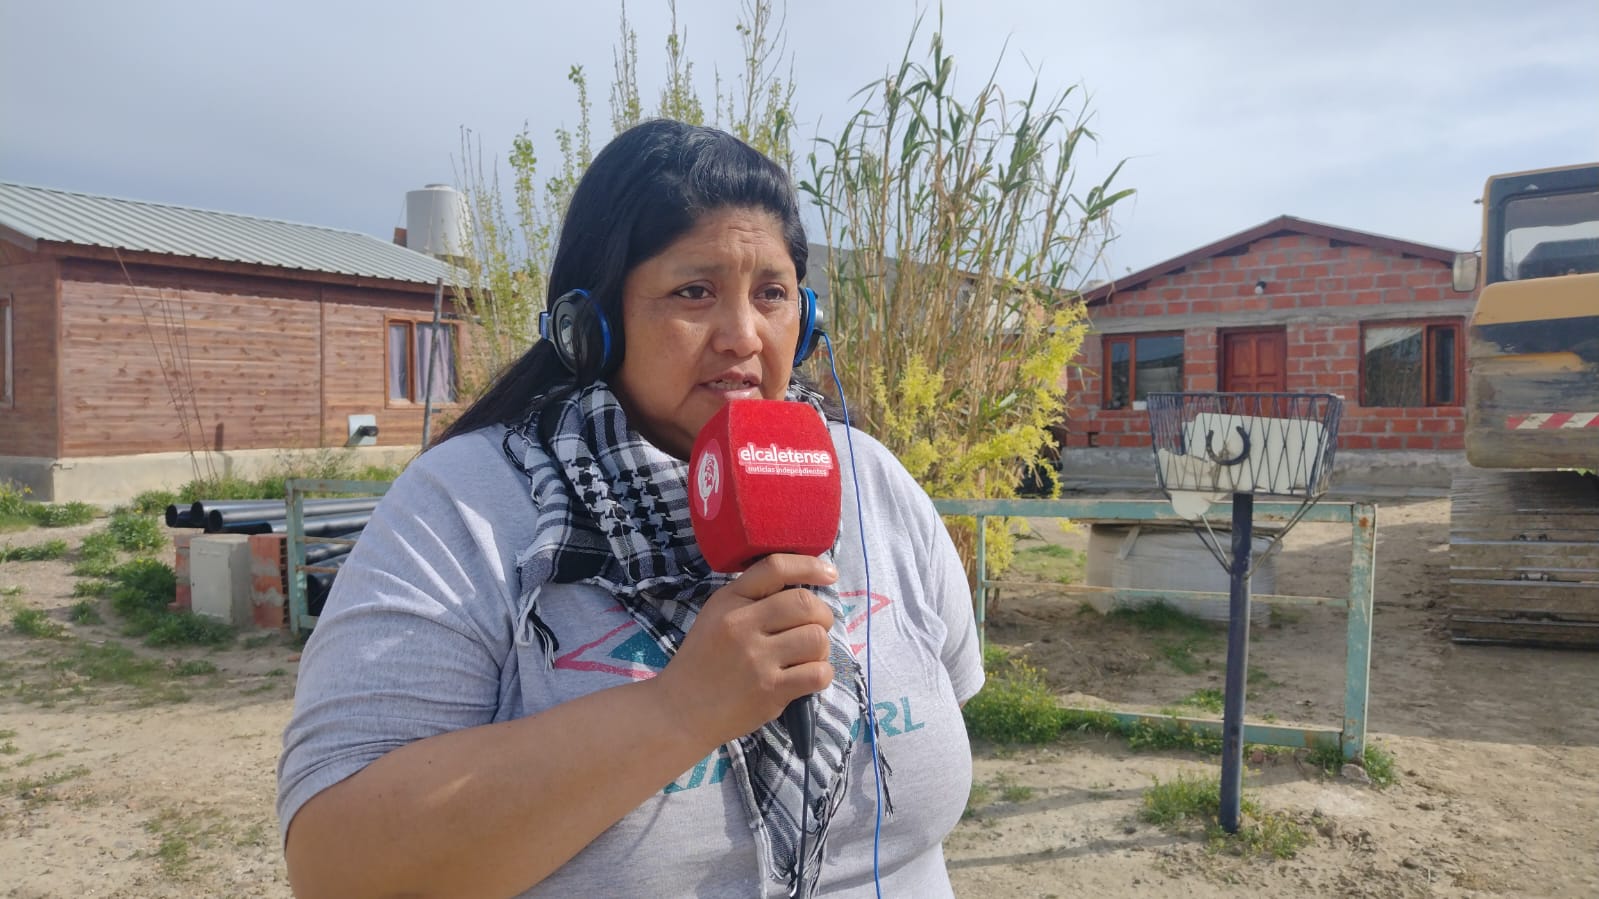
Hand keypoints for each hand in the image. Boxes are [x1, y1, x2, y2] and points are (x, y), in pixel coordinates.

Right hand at [654, 554, 837, 747]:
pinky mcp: (770, 691)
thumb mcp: (716, 616)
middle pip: (805, 603)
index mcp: (729, 601)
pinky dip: (821, 674)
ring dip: (820, 648)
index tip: (829, 574)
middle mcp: (742, 625)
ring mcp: (756, 659)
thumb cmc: (704, 661)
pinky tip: (806, 677)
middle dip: (822, 615)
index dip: (810, 565)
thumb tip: (804, 587)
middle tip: (814, 628)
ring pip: (817, 638)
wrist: (679, 710)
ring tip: (805, 657)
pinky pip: (818, 673)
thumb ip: (752, 599)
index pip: (775, 567)